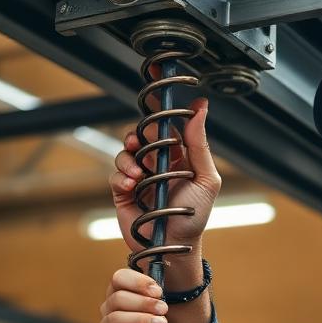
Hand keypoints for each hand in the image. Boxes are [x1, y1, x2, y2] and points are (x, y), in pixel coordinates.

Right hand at [99, 268, 169, 322]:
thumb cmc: (160, 311)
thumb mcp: (163, 291)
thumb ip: (162, 271)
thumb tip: (176, 240)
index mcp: (121, 287)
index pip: (119, 277)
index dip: (139, 283)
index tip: (159, 291)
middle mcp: (110, 303)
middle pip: (119, 299)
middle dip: (144, 304)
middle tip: (164, 309)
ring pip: (116, 317)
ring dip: (141, 320)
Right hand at [110, 65, 221, 252]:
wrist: (175, 247)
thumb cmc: (195, 216)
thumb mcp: (206, 178)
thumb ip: (199, 144)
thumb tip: (200, 108)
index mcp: (180, 154)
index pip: (168, 121)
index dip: (161, 99)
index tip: (157, 74)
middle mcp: (158, 162)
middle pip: (142, 132)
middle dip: (141, 134)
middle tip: (144, 142)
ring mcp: (139, 176)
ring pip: (125, 152)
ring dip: (130, 159)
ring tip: (140, 175)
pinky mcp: (123, 192)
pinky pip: (115, 174)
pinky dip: (122, 177)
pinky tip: (132, 186)